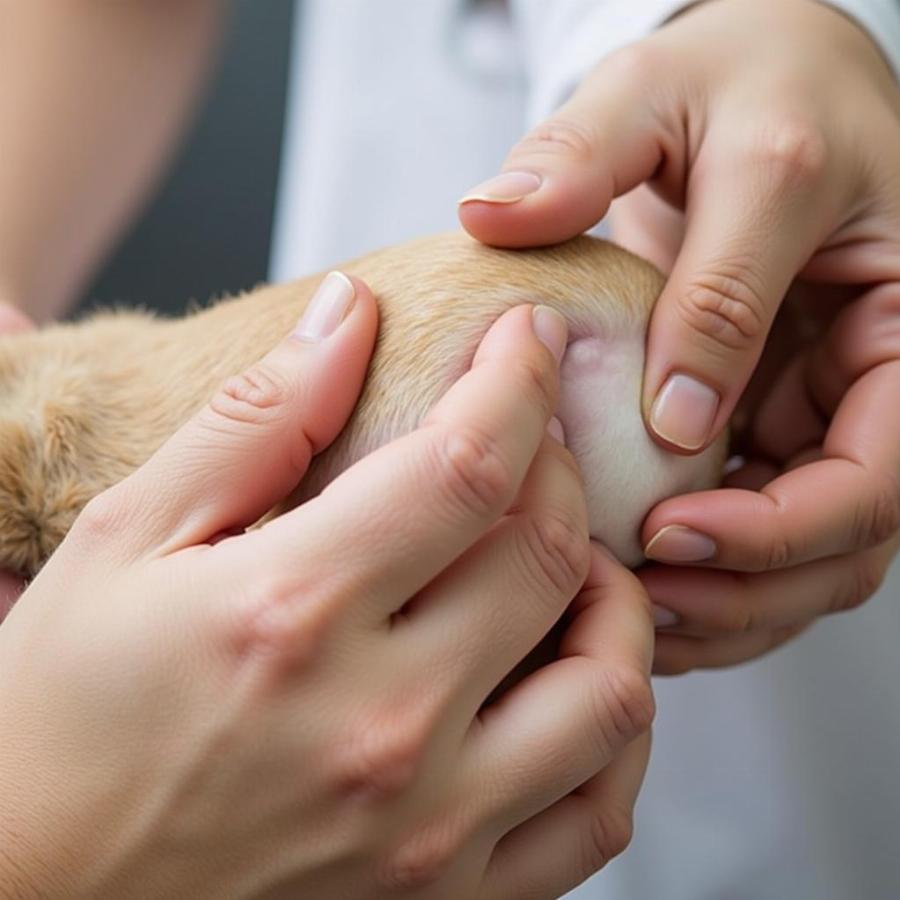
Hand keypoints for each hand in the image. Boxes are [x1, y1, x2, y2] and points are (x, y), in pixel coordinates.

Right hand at [0, 273, 653, 898]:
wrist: (35, 897)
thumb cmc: (59, 722)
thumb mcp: (127, 540)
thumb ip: (254, 419)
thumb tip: (349, 313)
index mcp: (294, 614)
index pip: (469, 463)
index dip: (520, 379)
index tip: (532, 340)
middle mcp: (379, 727)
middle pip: (548, 553)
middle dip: (560, 465)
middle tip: (529, 438)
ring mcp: (425, 829)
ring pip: (609, 688)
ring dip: (612, 597)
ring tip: (568, 558)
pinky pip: (597, 816)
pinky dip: (615, 732)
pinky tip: (574, 679)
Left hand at [459, 0, 899, 670]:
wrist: (751, 89)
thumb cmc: (735, 80)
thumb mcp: (665, 93)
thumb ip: (591, 157)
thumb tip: (503, 225)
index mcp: (895, 307)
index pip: (878, 465)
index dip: (774, 522)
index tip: (666, 528)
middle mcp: (873, 374)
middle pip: (854, 538)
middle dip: (752, 588)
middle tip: (642, 598)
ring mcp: (822, 407)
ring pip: (811, 556)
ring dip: (729, 604)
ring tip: (629, 614)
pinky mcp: (770, 422)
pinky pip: (756, 526)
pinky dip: (704, 575)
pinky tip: (628, 582)